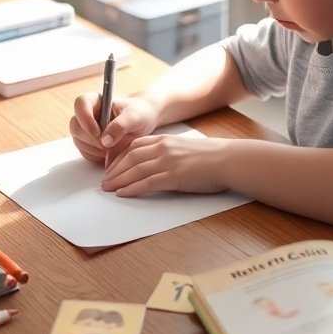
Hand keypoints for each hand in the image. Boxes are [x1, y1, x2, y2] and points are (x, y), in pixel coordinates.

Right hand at [69, 93, 159, 165]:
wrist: (145, 122)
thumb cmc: (140, 114)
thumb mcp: (135, 117)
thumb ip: (121, 126)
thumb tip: (104, 140)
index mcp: (97, 100)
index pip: (80, 104)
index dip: (85, 119)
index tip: (98, 133)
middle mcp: (87, 113)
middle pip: (76, 126)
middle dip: (92, 139)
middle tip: (110, 145)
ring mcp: (85, 129)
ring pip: (78, 141)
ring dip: (95, 149)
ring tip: (115, 147)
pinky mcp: (88, 143)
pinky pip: (85, 152)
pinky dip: (97, 156)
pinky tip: (112, 152)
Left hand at [102, 134, 231, 195]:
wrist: (228, 160)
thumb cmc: (211, 157)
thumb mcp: (185, 148)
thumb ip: (169, 152)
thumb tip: (158, 163)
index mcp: (165, 140)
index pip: (133, 146)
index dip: (118, 157)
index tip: (110, 166)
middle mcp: (162, 148)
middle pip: (129, 158)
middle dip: (113, 170)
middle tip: (104, 180)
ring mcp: (167, 162)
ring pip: (134, 170)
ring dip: (118, 180)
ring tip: (107, 188)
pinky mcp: (173, 176)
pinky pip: (146, 183)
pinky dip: (131, 188)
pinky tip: (122, 193)